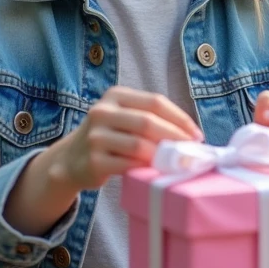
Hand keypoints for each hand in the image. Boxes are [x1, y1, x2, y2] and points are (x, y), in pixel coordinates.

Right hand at [49, 87, 202, 190]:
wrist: (71, 160)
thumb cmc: (110, 136)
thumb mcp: (124, 117)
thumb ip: (150, 119)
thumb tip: (190, 135)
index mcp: (115, 95)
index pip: (155, 102)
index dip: (180, 118)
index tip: (196, 134)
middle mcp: (102, 112)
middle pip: (147, 122)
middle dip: (175, 137)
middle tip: (191, 150)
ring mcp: (95, 137)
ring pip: (138, 145)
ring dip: (162, 155)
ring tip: (176, 162)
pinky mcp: (93, 161)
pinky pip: (128, 165)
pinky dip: (146, 168)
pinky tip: (156, 171)